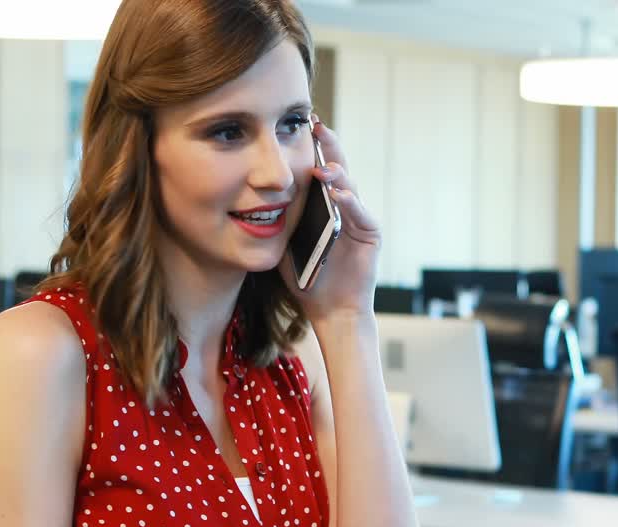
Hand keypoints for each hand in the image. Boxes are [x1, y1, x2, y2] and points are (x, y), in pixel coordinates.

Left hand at [280, 116, 380, 325]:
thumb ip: (276, 219)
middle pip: (336, 168)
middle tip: (317, 125)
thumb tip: (246, 196)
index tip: (297, 125)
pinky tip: (337, 193)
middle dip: (328, 146)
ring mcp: (358, 218)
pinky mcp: (370, 234)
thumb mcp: (283, 242)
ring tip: (323, 166)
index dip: (310, 148)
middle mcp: (344, 205)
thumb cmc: (306, 277)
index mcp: (323, 204)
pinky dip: (349, 202)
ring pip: (349, 187)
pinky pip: (360, 214)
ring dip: (337, 174)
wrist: (329, 309)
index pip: (317, 168)